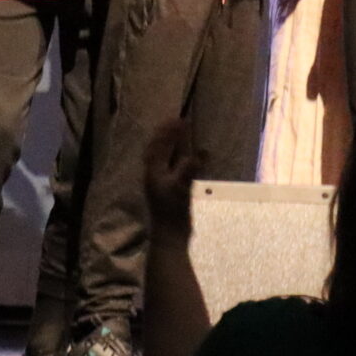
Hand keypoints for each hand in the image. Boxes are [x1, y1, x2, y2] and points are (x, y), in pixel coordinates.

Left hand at [143, 118, 202, 238]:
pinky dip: (181, 159)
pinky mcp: (169, 191)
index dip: (168, 131)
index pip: (158, 145)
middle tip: (181, 123)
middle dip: (169, 135)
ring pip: (166, 158)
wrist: (170, 236)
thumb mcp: (181, 188)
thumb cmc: (172, 212)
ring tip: (185, 136)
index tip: (180, 119)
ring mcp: (161, 183)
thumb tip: (202, 152)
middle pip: (160, 149)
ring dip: (175, 146)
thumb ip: (189, 168)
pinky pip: (174, 168)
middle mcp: (154, 174)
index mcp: (153, 171)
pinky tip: (190, 159)